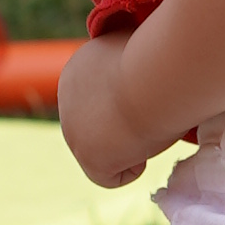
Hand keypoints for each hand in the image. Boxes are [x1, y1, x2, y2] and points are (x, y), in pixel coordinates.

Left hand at [57, 28, 156, 191]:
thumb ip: (127, 63)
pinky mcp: (86, 157)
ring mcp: (71, 130)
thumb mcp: (137, 48)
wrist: (155, 76)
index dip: (131, 102)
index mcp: (77, 71)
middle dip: (127, 126)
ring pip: (106, 151)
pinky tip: (142, 144)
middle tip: (153, 113)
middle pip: (100, 126)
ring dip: (131, 144)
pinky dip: (132, 168)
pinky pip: (110, 176)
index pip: (101, 99)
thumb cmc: (158, 58)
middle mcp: (66, 99)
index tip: (150, 96)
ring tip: (148, 126)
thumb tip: (139, 71)